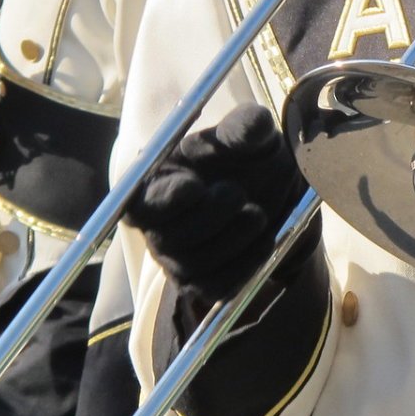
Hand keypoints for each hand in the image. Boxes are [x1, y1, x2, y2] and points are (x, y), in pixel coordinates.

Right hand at [124, 106, 307, 305]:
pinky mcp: (202, 282)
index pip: (137, 202)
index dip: (164, 199)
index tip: (196, 185)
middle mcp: (157, 226)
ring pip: (192, 266)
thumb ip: (246, 126)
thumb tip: (244, 130)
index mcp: (154, 184)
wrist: (277, 189)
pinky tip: (266, 242)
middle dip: (206, 219)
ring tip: (258, 215)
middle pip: (164, 238)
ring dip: (230, 242)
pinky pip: (214, 288)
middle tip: (239, 194)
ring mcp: (177, 259)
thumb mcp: (252, 132)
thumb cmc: (248, 153)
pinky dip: (243, 267)